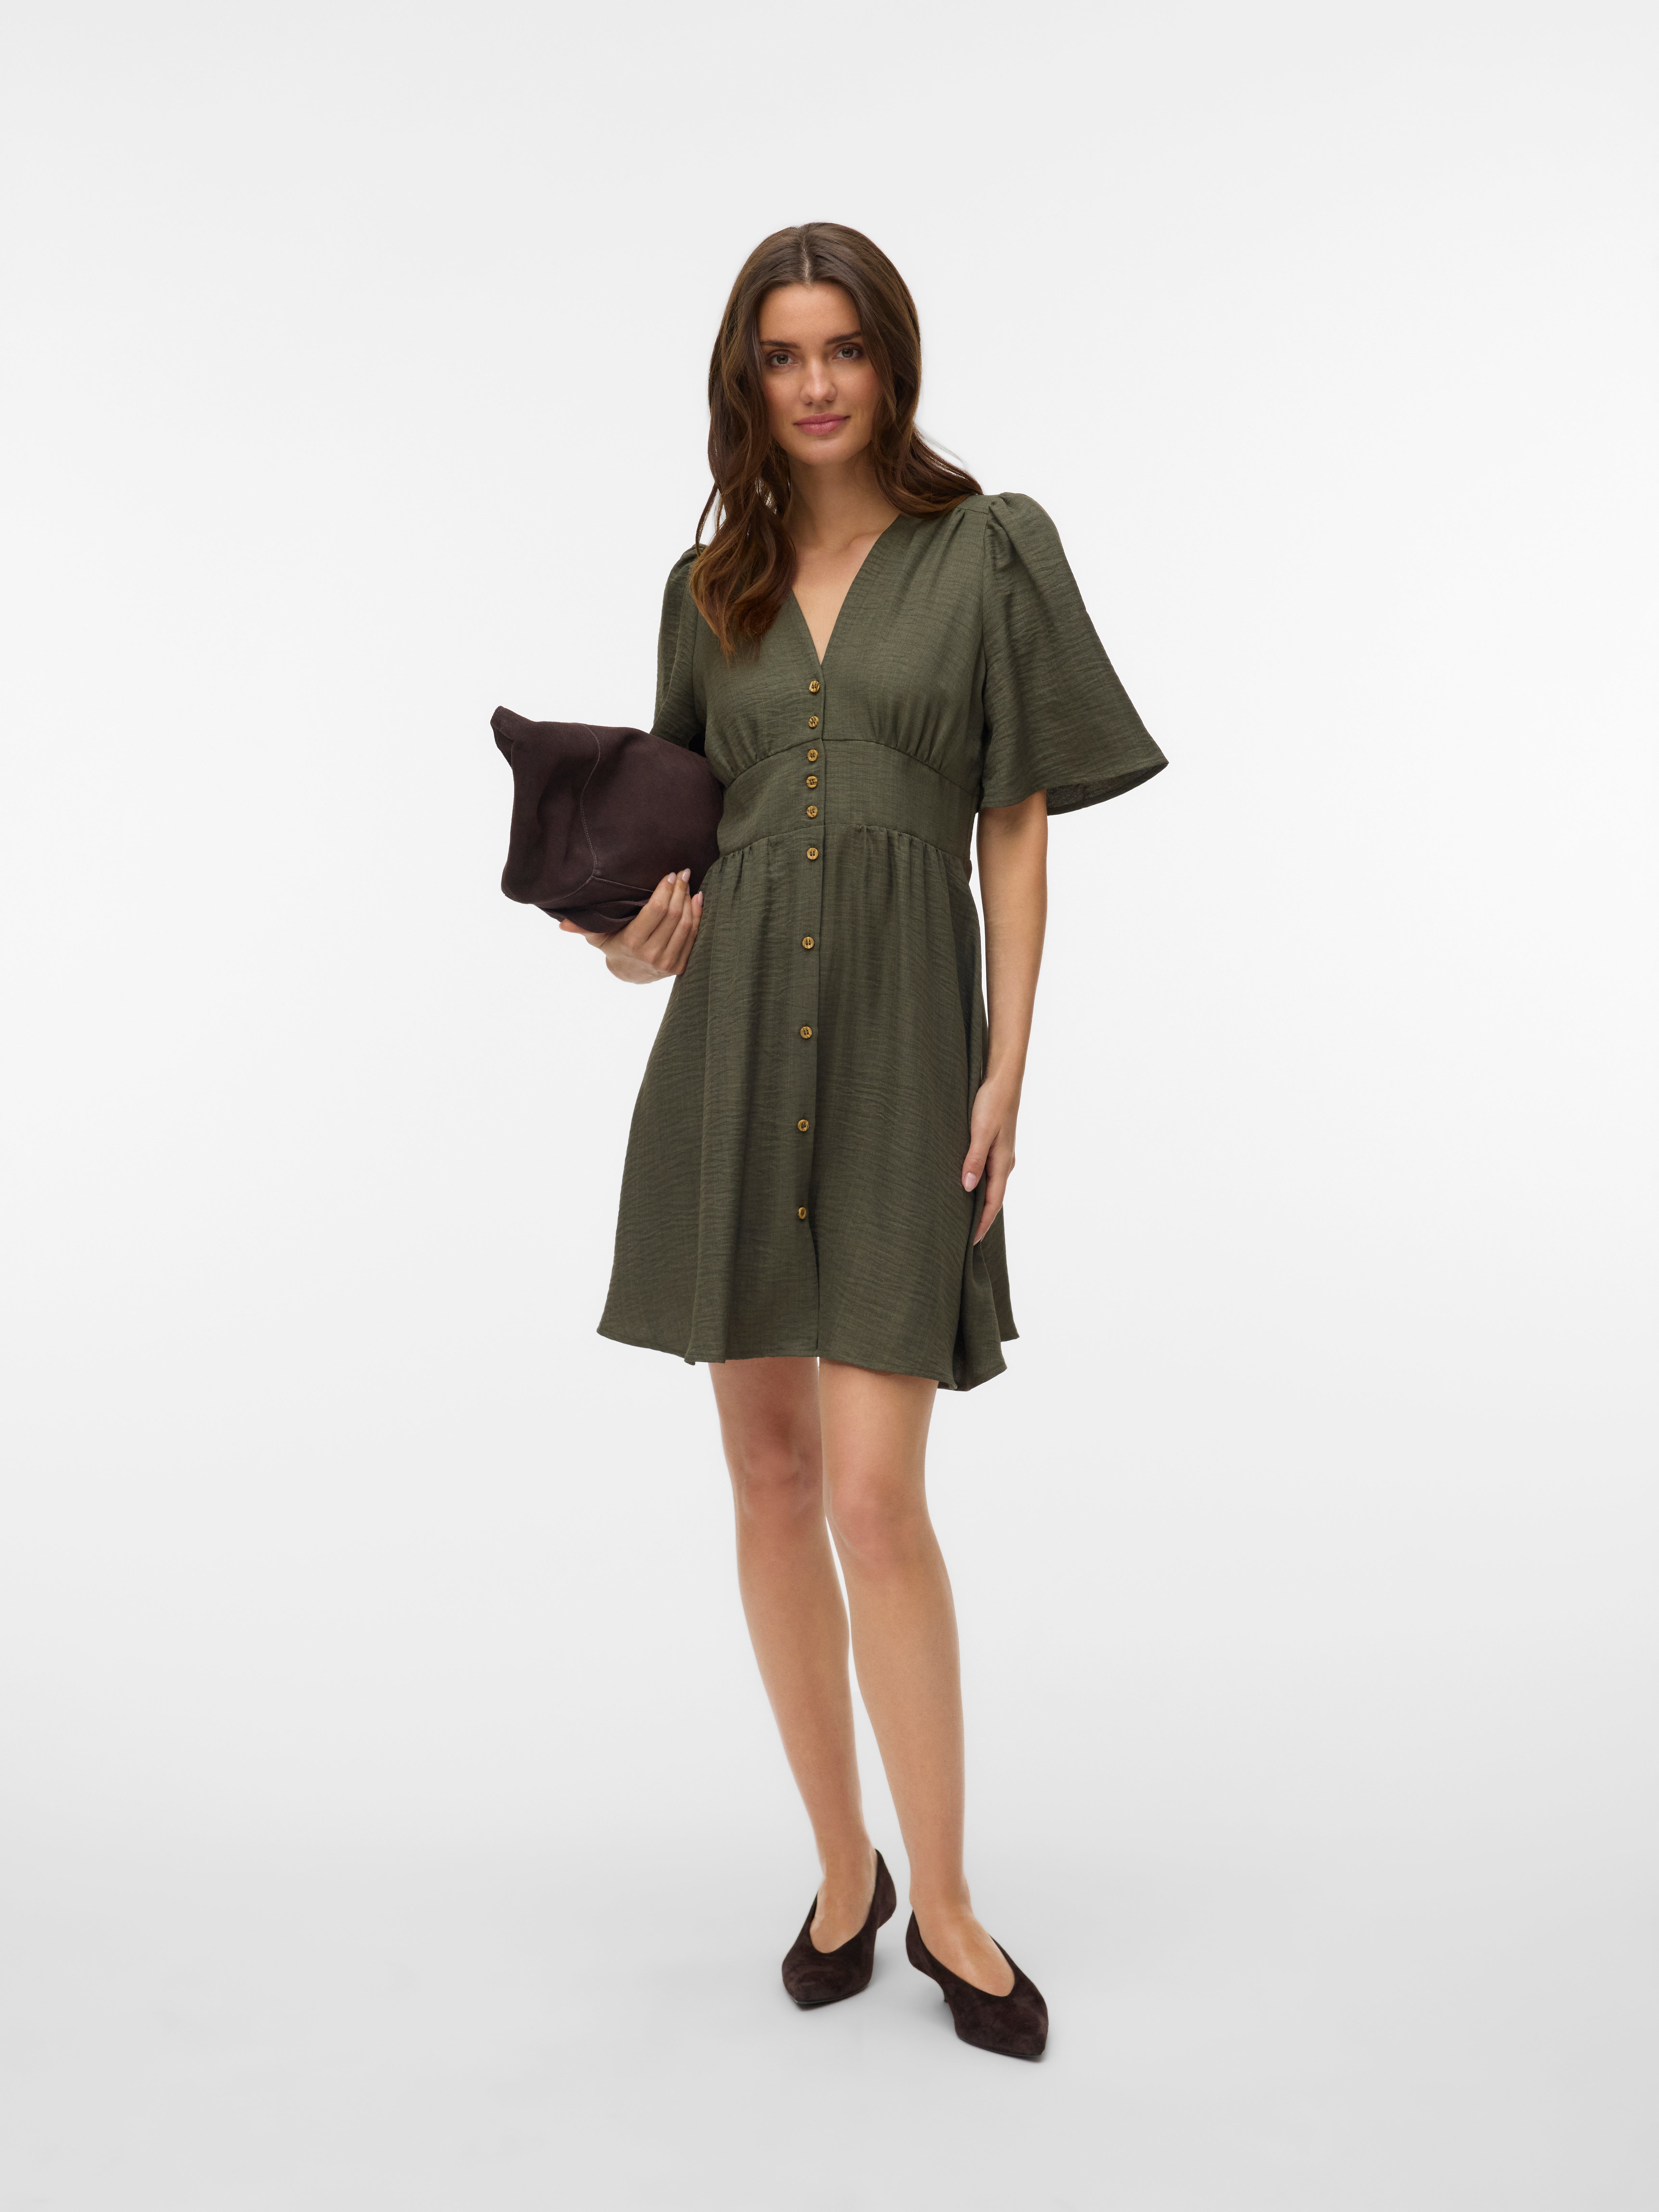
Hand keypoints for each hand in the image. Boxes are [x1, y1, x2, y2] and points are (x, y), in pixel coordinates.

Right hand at [559, 868, 702, 983]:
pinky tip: (697, 899)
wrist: (629, 975)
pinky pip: (694, 937)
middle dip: (679, 891)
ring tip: (689, 884)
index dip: (665, 890)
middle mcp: (651, 955)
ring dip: (690, 901)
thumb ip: (583, 928)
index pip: (655, 911)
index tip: (670, 875)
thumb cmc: (613, 947)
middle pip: (673, 916)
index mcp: (632, 944)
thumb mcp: (597, 937)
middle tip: (682, 873)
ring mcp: (667, 962)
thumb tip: (563, 924)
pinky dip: (698, 916)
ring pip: (686, 925)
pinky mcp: (679, 967)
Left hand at [961, 1072, 1019, 1244]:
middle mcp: (1004, 1162)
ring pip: (991, 1186)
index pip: (994, 1202)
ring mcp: (1001, 1155)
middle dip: (981, 1218)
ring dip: (980, 1203)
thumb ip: (973, 1160)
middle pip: (994, 1198)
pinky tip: (968, 1187)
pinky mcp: (996, 1145)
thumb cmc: (991, 1103)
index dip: (983, 1223)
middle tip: (964, 1236)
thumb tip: (967, 1188)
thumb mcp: (980, 1132)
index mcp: (1002, 1163)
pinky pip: (988, 1173)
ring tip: (964, 1217)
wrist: (1003, 1080)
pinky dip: (979, 1186)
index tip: (971, 1241)